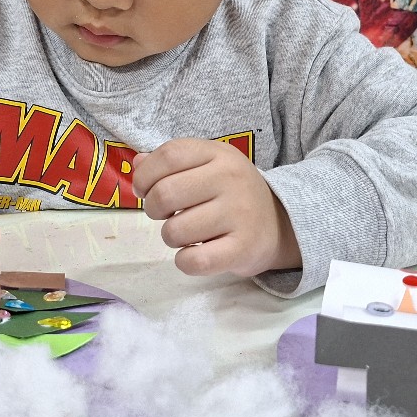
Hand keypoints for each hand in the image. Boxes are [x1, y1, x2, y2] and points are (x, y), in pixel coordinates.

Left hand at [133, 139, 300, 277]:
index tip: (144, 190)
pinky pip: (193, 261)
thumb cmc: (231, 193)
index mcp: (220, 154)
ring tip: (186, 233)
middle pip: (165, 194)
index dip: (145, 175)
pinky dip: (184, 262)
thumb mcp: (207, 166)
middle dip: (153, 209)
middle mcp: (231, 179)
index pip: (169, 155)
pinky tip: (194, 254)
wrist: (279, 224)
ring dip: (170, 237)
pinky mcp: (242, 249)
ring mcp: (239, 214)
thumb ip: (170, 162)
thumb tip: (138, 164)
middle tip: (165, 215)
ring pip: (174, 231)